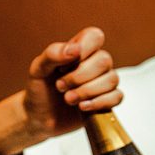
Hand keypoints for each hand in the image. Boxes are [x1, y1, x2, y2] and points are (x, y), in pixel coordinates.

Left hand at [0, 27, 121, 154]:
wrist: (38, 118)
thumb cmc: (39, 90)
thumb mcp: (37, 70)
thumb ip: (53, 54)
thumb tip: (75, 50)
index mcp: (78, 51)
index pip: (95, 36)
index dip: (84, 49)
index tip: (63, 66)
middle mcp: (94, 63)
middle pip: (104, 60)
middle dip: (79, 76)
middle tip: (60, 86)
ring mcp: (102, 82)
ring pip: (111, 79)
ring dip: (87, 91)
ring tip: (68, 99)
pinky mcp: (106, 101)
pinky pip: (116, 97)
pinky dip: (98, 102)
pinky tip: (82, 107)